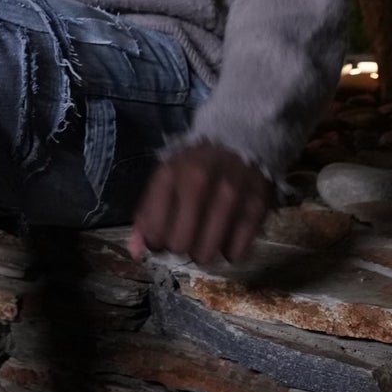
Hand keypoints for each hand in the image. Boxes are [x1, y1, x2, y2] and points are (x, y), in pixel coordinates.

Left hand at [130, 142, 271, 266]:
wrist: (239, 138)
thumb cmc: (195, 167)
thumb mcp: (165, 180)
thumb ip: (146, 215)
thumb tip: (135, 252)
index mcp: (170, 173)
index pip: (153, 229)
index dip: (156, 241)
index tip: (162, 238)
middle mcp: (198, 181)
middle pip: (179, 243)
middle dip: (179, 247)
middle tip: (186, 239)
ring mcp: (230, 192)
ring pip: (206, 250)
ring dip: (203, 252)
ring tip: (204, 242)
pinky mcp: (256, 203)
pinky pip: (236, 248)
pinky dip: (230, 252)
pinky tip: (227, 243)